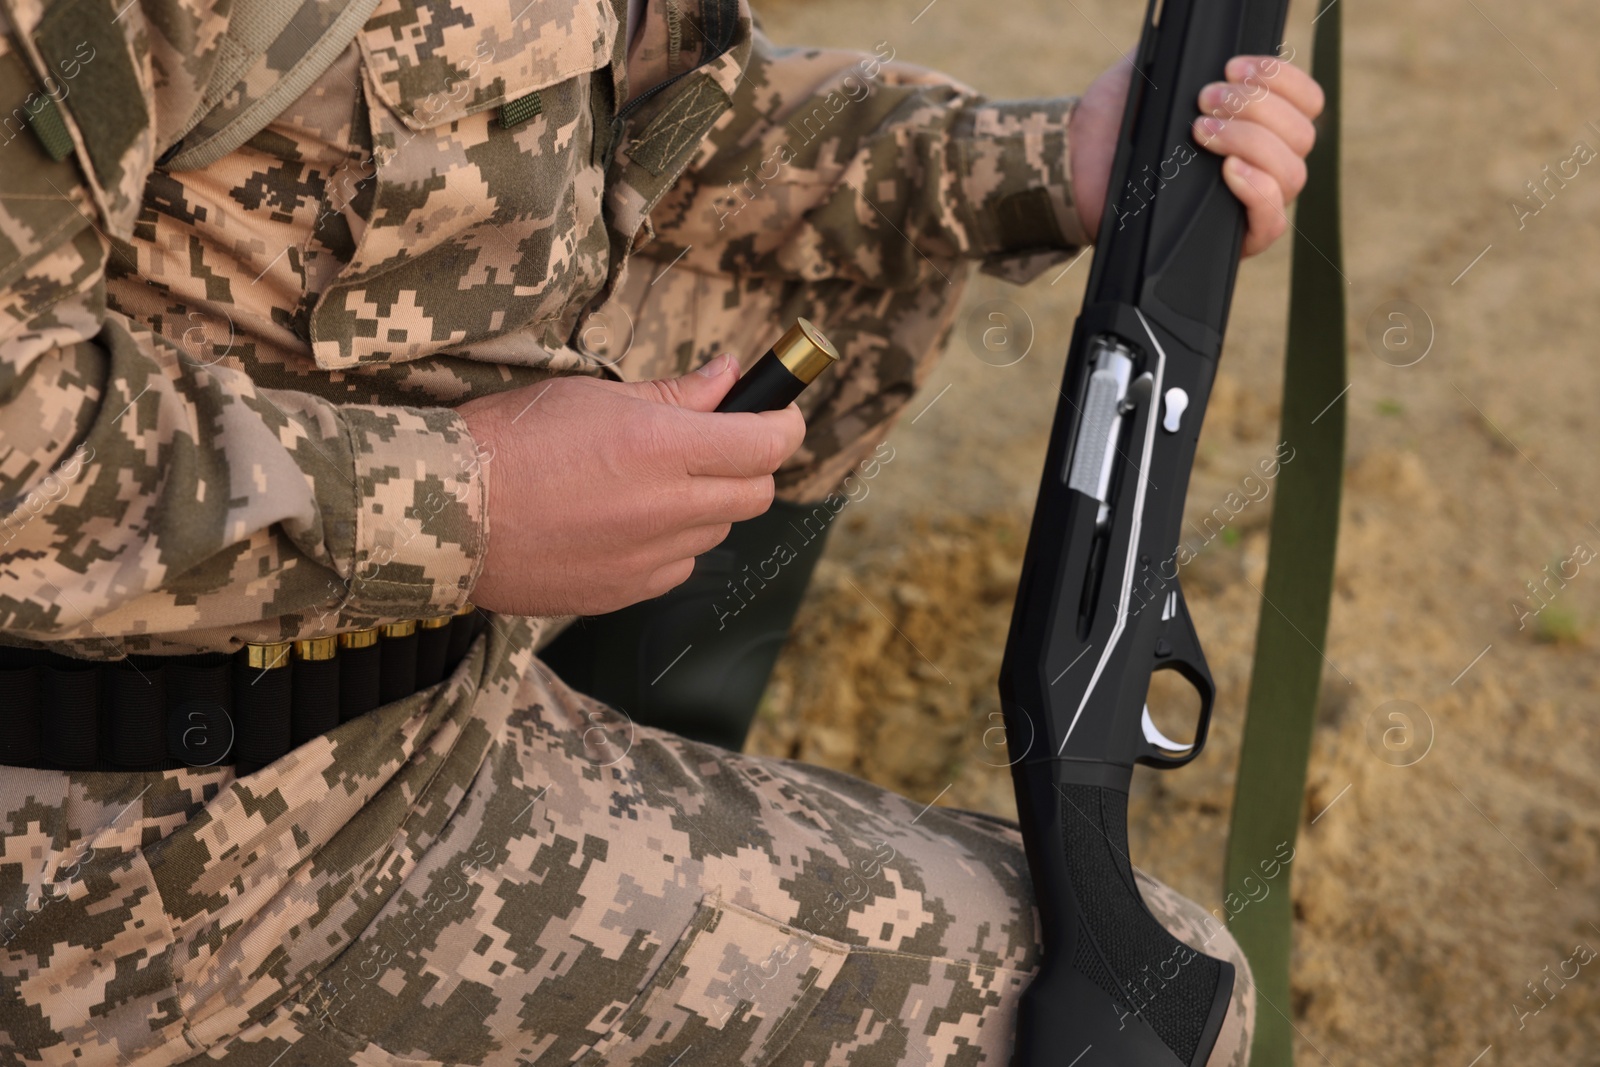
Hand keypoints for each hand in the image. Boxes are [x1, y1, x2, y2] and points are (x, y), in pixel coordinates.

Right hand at [459, 355, 806, 616]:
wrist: (444, 513)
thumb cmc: (509, 440)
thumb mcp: (595, 396)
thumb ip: (676, 393)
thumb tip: (730, 376)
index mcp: (662, 446)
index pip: (767, 443)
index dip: (785, 425)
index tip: (780, 414)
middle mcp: (666, 508)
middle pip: (756, 494)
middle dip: (750, 465)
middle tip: (718, 444)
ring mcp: (648, 558)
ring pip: (716, 531)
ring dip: (705, 505)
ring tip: (651, 483)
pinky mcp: (625, 594)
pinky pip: (676, 566)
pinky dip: (668, 543)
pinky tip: (624, 523)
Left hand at [1069, 52, 1324, 255]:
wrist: (1077, 166)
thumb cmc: (1117, 122)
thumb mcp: (1154, 72)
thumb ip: (1190, 52)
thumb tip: (1218, 35)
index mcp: (1258, 123)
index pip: (1305, 101)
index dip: (1282, 78)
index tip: (1232, 66)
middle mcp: (1263, 163)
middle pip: (1301, 136)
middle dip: (1258, 108)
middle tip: (1205, 100)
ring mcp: (1249, 202)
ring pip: (1292, 174)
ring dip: (1253, 142)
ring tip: (1202, 131)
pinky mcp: (1229, 240)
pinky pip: (1271, 222)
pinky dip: (1257, 191)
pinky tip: (1228, 170)